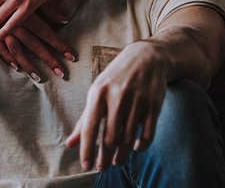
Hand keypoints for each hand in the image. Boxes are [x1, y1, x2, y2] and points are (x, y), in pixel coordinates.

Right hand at [0, 12, 76, 81]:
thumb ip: (49, 8)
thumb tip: (65, 19)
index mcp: (27, 13)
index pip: (46, 32)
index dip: (59, 45)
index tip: (71, 56)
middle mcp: (16, 23)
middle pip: (35, 45)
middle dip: (49, 59)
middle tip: (62, 73)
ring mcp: (2, 30)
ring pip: (18, 51)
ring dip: (29, 65)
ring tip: (40, 78)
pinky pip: (0, 49)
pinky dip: (8, 58)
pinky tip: (16, 67)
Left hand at [66, 41, 167, 170]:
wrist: (147, 56)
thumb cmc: (116, 77)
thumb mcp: (98, 92)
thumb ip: (84, 119)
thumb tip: (70, 144)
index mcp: (99, 92)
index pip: (89, 126)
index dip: (87, 149)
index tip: (86, 166)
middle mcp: (118, 96)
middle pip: (109, 136)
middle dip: (105, 156)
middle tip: (102, 168)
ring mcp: (137, 100)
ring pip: (128, 137)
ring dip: (122, 154)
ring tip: (117, 162)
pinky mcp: (154, 104)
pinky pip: (147, 133)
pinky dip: (141, 145)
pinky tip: (136, 148)